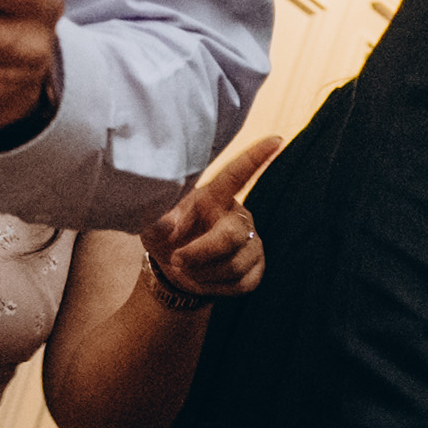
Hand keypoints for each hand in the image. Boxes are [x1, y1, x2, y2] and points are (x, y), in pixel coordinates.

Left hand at [137, 132, 277, 306]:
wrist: (176, 268)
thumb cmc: (166, 235)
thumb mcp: (151, 224)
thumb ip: (156, 221)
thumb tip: (167, 224)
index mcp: (213, 197)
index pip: (235, 176)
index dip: (255, 158)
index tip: (276, 139)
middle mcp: (238, 216)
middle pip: (231, 235)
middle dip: (202, 253)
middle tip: (177, 260)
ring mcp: (251, 242)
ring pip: (234, 265)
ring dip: (202, 274)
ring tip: (186, 268)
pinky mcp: (257, 268)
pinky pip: (241, 283)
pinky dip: (215, 288)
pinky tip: (204, 279)